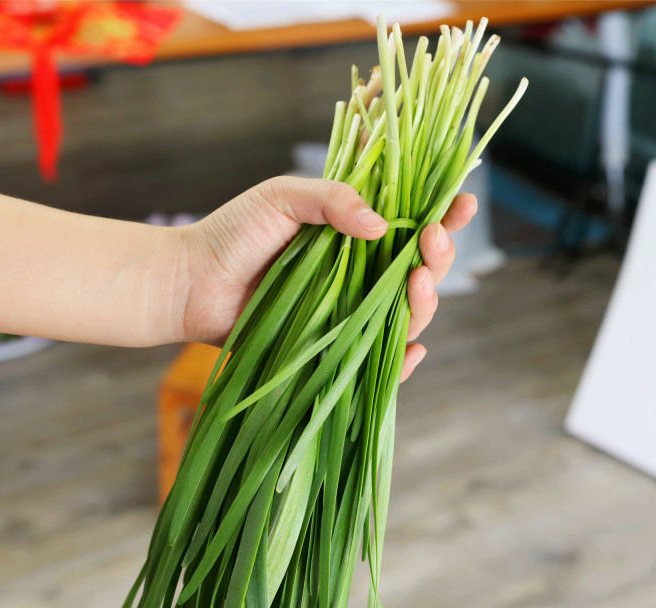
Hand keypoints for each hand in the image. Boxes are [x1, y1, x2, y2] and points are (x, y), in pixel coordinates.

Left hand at [176, 176, 476, 380]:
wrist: (191, 283)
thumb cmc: (233, 234)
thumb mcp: (282, 197)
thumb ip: (333, 199)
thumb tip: (383, 225)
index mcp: (358, 234)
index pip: (415, 224)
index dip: (446, 216)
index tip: (463, 202)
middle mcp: (363, 274)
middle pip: (423, 271)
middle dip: (440, 256)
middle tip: (431, 241)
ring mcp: (351, 313)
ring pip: (409, 315)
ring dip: (425, 300)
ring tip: (417, 281)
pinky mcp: (334, 348)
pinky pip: (379, 360)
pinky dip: (402, 361)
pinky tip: (412, 350)